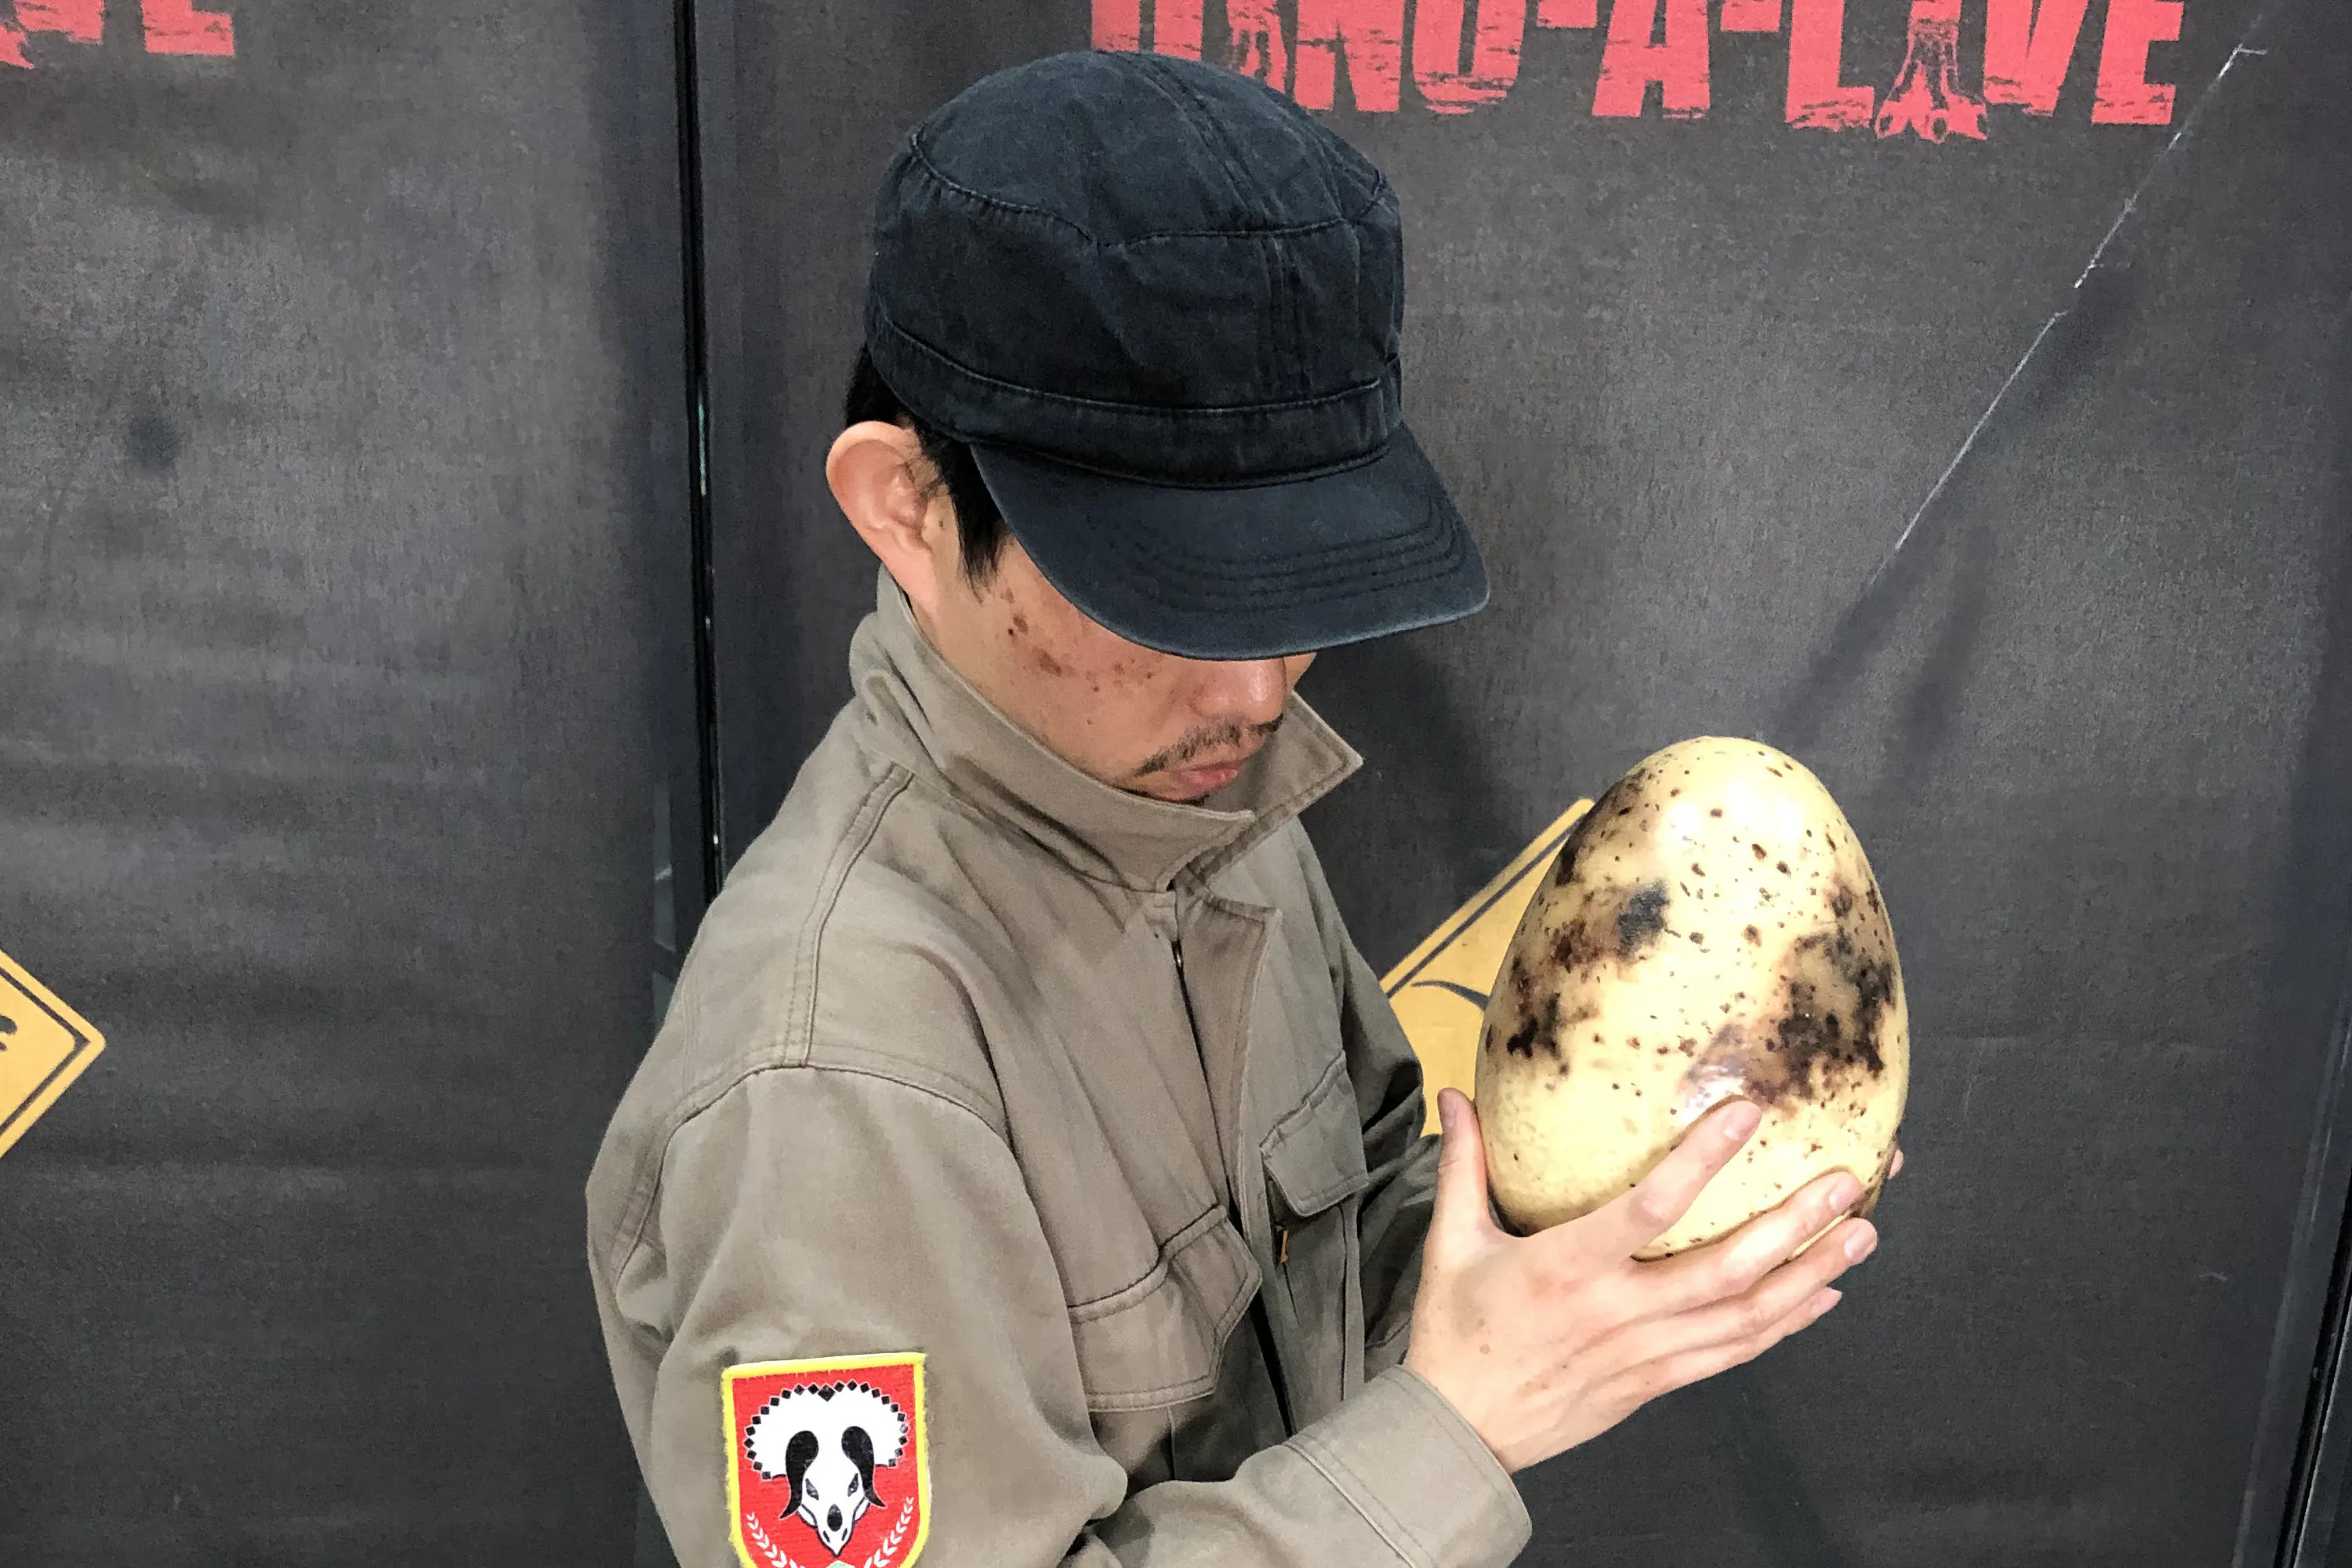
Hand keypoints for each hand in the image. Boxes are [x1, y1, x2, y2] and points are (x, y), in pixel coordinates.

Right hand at [1403, 1089, 1878, 1472]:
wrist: (1462, 1430)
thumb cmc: (1456, 1332)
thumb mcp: (1450, 1242)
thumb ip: (1462, 1165)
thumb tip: (1455, 1093)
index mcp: (1565, 1270)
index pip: (1647, 1209)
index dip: (1702, 1161)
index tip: (1747, 1113)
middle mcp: (1617, 1313)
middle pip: (1725, 1269)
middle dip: (1793, 1225)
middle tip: (1845, 1182)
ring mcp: (1645, 1353)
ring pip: (1746, 1315)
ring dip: (1810, 1274)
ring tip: (1861, 1232)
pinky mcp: (1658, 1382)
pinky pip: (1735, 1353)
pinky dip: (1786, 1324)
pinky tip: (1824, 1295)